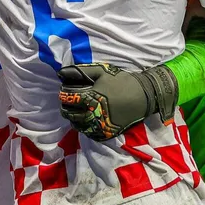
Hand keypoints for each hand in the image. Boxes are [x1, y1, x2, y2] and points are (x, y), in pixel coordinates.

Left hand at [59, 62, 178, 141]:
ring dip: (74, 117)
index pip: (67, 98)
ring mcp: (99, 126)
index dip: (64, 93)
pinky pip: (89, 133)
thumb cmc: (122, 82)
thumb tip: (61, 72)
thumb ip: (80, 71)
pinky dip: (85, 127)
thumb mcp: (101, 71)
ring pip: (77, 125)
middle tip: (71, 101)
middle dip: (66, 106)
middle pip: (69, 114)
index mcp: (90, 98)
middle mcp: (92, 115)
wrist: (144, 97)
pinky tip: (87, 118)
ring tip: (78, 110)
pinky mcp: (106, 133)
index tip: (66, 90)